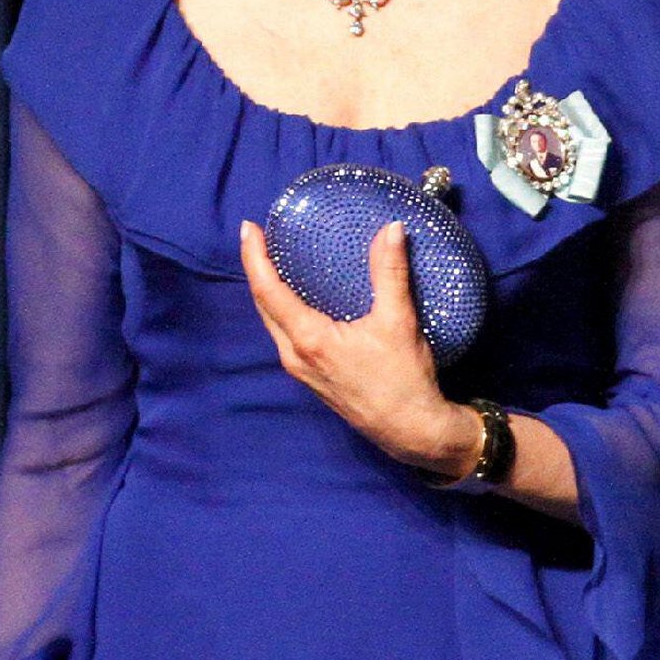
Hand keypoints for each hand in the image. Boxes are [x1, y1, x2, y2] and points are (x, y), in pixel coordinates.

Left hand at [239, 216, 479, 473]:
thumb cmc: (403, 380)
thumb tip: (391, 229)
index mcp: (308, 340)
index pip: (268, 291)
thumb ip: (390, 272)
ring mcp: (301, 370)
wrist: (410, 430)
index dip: (254, 257)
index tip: (249, 229)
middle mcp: (295, 356)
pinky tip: (299, 298)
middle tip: (259, 238)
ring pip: (273, 322)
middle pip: (263, 305)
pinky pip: (286, 335)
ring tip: (275, 262)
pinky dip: (284, 310)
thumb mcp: (399, 321)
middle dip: (257, 269)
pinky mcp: (312, 377)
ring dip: (269, 291)